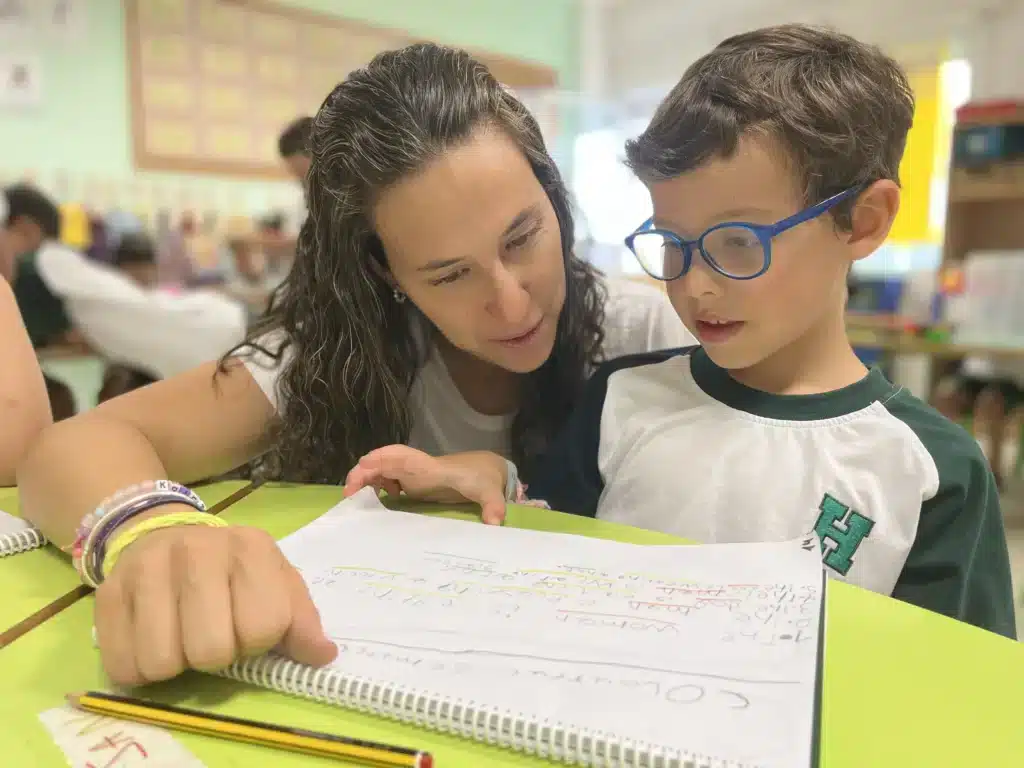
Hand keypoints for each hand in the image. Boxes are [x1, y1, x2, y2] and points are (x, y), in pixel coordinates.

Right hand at [94, 516, 337, 686]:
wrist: (167, 536)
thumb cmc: (232, 572)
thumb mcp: (276, 584)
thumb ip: (302, 621)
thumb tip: (323, 655)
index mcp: (250, 548)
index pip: (264, 626)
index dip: (257, 640)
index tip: (247, 626)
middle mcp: (198, 549)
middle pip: (211, 650)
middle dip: (215, 656)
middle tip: (211, 635)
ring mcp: (148, 568)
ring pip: (162, 662)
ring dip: (175, 664)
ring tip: (180, 638)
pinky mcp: (108, 592)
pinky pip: (123, 665)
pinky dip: (138, 668)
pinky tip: (149, 640)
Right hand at [344, 445, 507, 524]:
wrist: (484, 470)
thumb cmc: (482, 478)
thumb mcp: (489, 491)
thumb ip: (493, 505)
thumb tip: (495, 523)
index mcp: (431, 467)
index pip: (402, 457)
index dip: (382, 460)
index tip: (364, 469)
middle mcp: (416, 466)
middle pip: (382, 462)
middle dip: (363, 472)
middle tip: (349, 494)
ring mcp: (410, 473)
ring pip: (380, 470)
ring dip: (364, 481)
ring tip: (353, 499)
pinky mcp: (409, 483)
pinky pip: (384, 480)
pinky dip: (374, 487)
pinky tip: (374, 502)